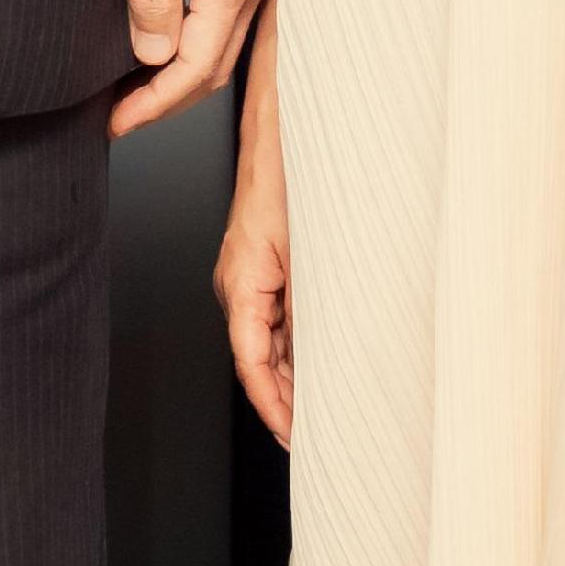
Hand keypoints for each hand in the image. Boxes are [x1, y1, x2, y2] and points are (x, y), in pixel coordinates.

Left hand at [111, 0, 271, 139]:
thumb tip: (152, 53)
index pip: (196, 68)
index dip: (156, 103)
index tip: (119, 121)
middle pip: (214, 67)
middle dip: (168, 100)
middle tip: (123, 117)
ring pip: (221, 46)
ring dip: (181, 76)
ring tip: (138, 90)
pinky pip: (223, 20)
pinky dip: (194, 45)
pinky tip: (167, 42)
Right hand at [214, 130, 292, 446]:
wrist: (281, 126)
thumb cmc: (287, 172)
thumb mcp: (308, 248)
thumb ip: (307, 305)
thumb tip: (318, 356)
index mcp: (241, 282)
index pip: (250, 363)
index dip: (273, 406)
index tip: (294, 437)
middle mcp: (240, 283)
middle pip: (258, 361)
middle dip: (285, 403)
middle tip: (319, 439)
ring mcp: (252, 275)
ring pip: (268, 342)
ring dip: (294, 377)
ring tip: (324, 413)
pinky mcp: (267, 266)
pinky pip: (276, 318)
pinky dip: (297, 347)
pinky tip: (321, 364)